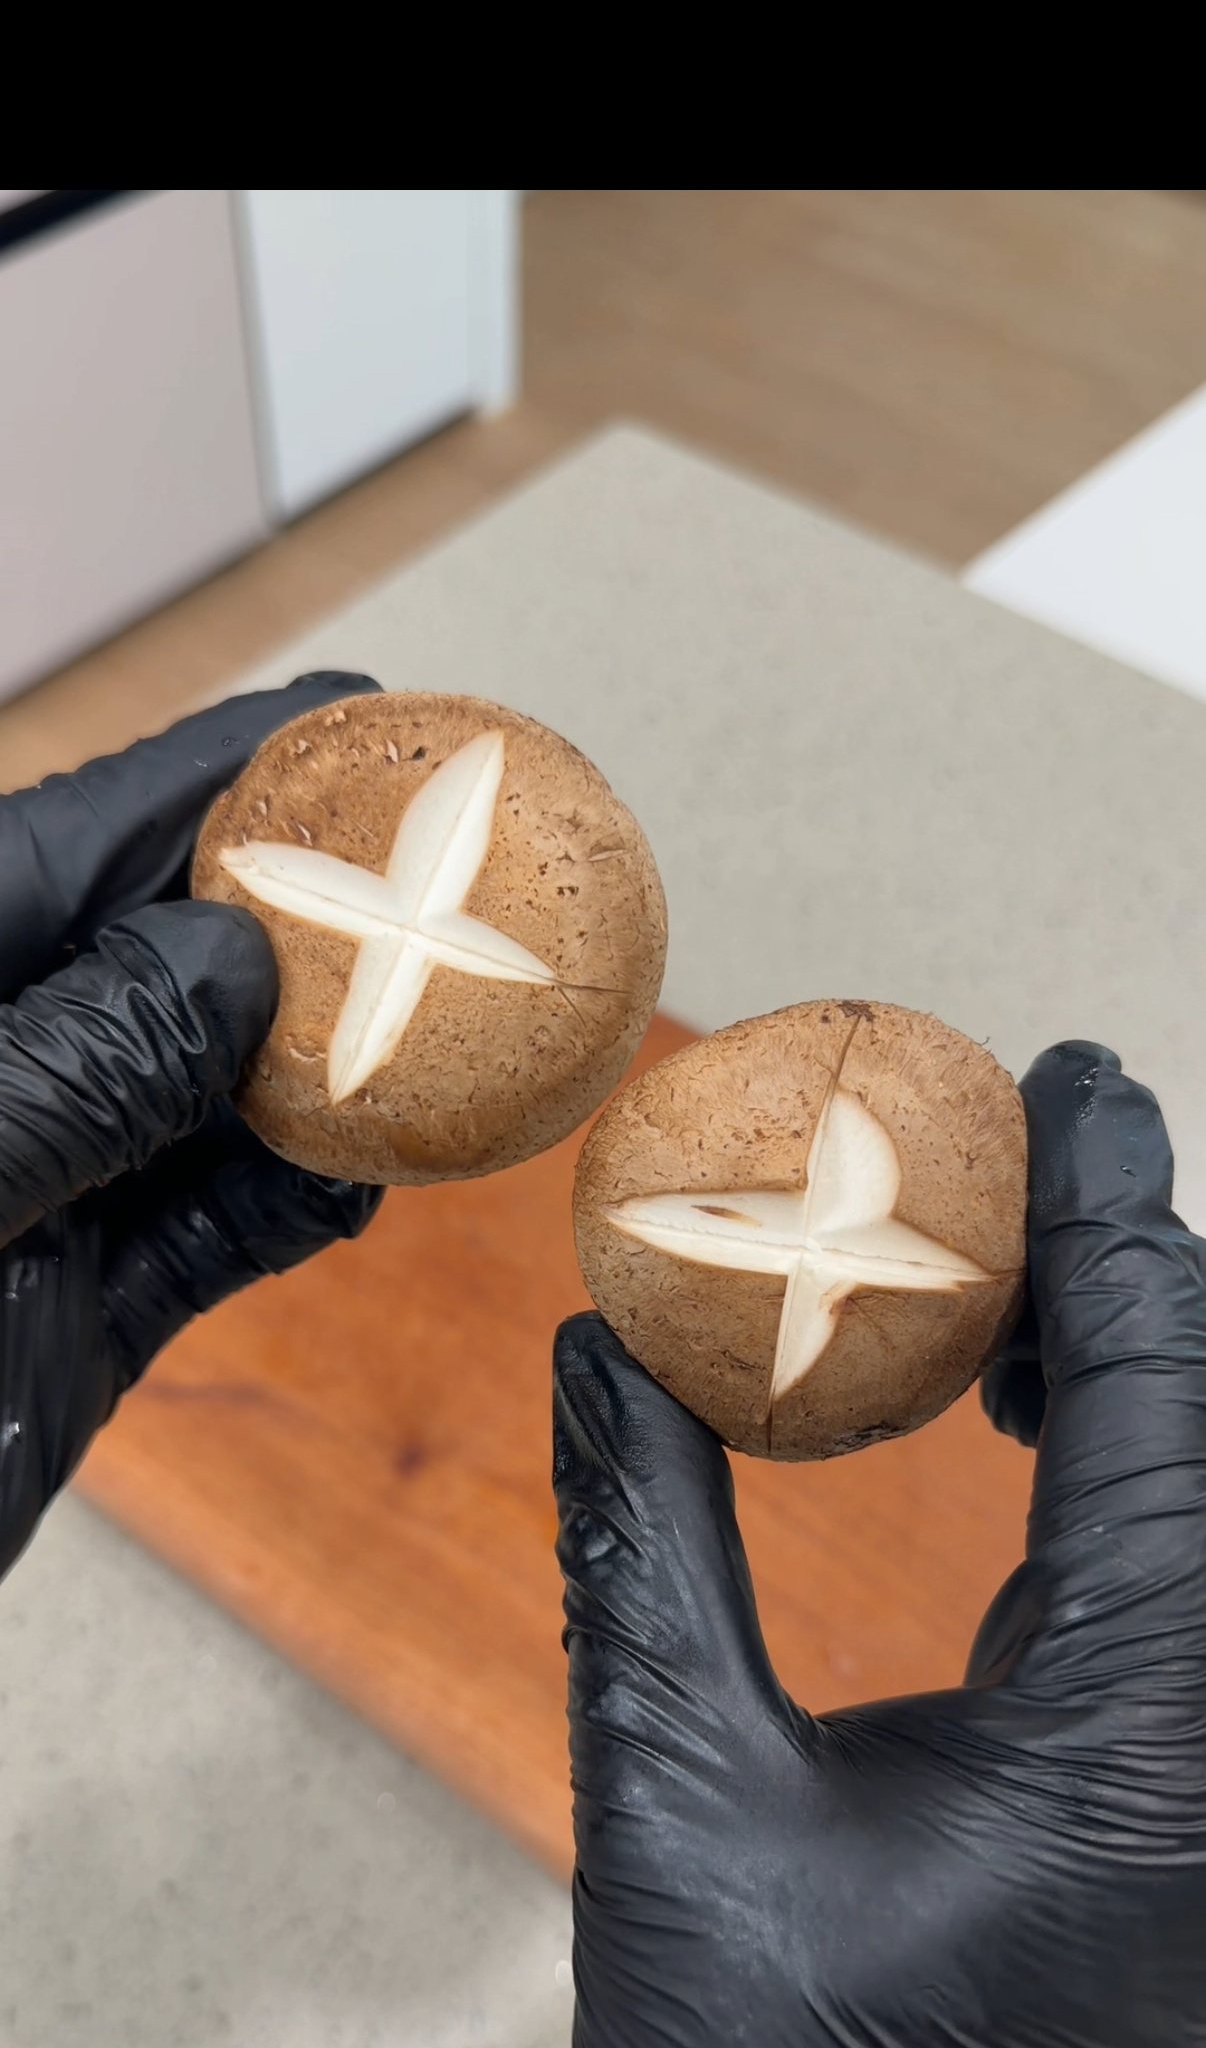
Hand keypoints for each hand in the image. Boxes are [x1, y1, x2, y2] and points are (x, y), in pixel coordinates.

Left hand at [0, 675, 383, 1578]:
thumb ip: (85, 1059)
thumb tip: (241, 957)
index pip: (117, 825)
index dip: (259, 772)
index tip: (396, 735)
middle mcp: (5, 1065)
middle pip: (192, 953)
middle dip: (331, 924)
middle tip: (484, 899)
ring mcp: (43, 1187)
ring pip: (225, 1096)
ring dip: (341, 1073)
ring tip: (465, 1034)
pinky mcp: (81, 1312)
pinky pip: (220, 1232)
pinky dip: (299, 1207)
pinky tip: (369, 1180)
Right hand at [554, 1042, 1205, 2047]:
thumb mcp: (675, 1797)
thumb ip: (649, 1543)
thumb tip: (608, 1344)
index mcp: (1138, 1729)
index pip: (1157, 1398)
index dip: (1118, 1216)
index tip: (1075, 1082)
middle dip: (1130, 1281)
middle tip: (1009, 1170)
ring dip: (1127, 1380)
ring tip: (990, 1300)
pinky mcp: (1187, 1829)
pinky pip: (1183, 1593)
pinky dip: (1118, 1483)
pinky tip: (1012, 1442)